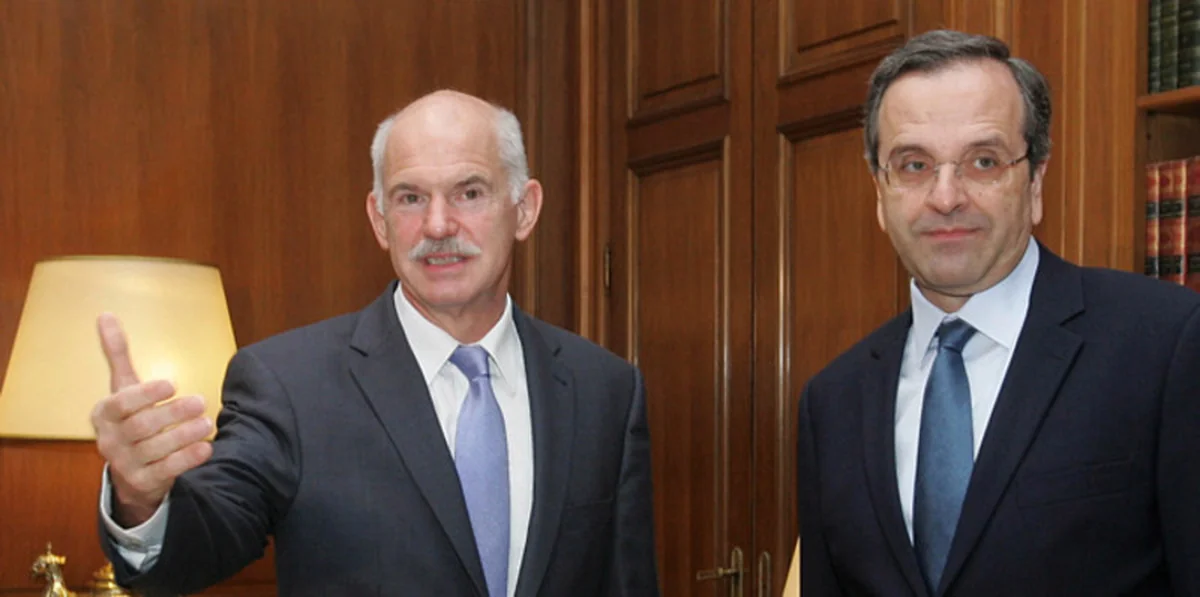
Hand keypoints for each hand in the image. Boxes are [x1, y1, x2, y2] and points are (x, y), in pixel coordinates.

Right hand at [91, 313, 213, 527]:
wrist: (129, 470)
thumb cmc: (130, 419)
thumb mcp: (123, 388)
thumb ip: (117, 355)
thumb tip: (106, 315)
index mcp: (104, 414)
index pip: (121, 403)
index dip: (145, 394)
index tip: (172, 383)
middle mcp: (109, 440)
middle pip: (141, 427)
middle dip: (172, 413)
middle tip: (201, 401)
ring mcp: (124, 464)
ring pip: (155, 450)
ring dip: (184, 435)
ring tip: (208, 423)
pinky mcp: (142, 482)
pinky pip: (166, 471)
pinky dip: (187, 459)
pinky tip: (207, 448)